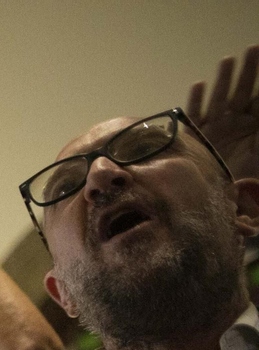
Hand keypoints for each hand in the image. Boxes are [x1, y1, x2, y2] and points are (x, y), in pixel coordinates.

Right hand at [187, 44, 258, 182]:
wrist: (228, 200)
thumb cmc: (250, 175)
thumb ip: (258, 129)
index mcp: (253, 125)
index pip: (258, 98)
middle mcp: (234, 124)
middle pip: (242, 92)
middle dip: (248, 72)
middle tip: (253, 49)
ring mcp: (217, 130)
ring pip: (221, 99)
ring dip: (225, 80)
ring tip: (229, 60)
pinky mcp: (200, 139)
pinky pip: (197, 117)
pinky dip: (197, 102)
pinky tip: (199, 85)